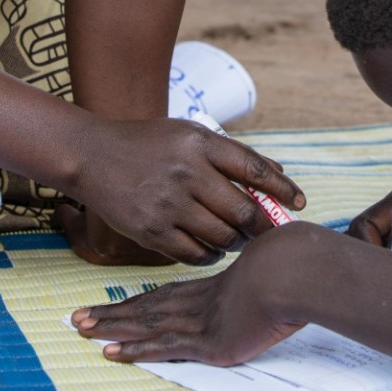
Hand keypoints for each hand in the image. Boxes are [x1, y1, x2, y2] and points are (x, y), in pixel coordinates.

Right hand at [64, 118, 304, 266]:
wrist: (91, 155)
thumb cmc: (147, 144)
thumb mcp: (188, 134)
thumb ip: (231, 154)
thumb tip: (279, 174)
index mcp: (200, 143)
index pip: (255, 169)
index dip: (284, 188)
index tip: (300, 202)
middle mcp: (186, 172)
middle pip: (244, 210)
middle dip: (263, 225)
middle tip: (268, 231)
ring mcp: (168, 204)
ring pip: (223, 236)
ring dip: (238, 241)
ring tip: (238, 238)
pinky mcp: (151, 231)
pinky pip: (195, 254)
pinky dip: (211, 255)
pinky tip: (212, 249)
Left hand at [70, 225, 310, 364]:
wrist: (295, 272)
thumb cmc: (295, 268)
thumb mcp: (279, 269)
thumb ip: (270, 272)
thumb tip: (281, 264)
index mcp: (217, 288)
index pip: (170, 295)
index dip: (141, 300)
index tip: (118, 301)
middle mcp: (201, 303)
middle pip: (147, 307)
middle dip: (112, 312)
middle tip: (78, 316)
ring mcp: (201, 321)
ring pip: (145, 323)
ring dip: (111, 326)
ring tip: (80, 328)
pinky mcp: (206, 342)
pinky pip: (162, 347)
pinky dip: (135, 349)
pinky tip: (111, 352)